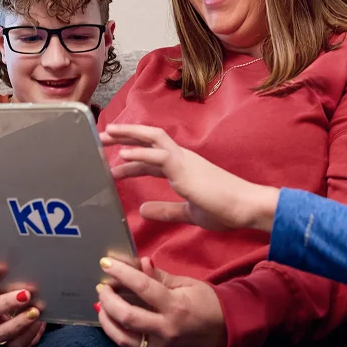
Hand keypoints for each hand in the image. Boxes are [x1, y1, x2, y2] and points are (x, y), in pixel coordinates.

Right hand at [0, 270, 45, 346]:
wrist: (19, 314)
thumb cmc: (12, 290)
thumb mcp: (9, 280)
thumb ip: (12, 270)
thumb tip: (26, 250)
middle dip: (6, 303)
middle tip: (25, 294)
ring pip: (1, 332)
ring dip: (19, 322)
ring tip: (35, 311)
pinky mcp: (8, 344)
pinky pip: (16, 343)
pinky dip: (29, 333)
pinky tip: (40, 323)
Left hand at [96, 256, 225, 346]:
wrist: (227, 331)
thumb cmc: (208, 302)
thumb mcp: (187, 284)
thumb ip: (160, 276)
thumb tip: (140, 263)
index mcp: (176, 305)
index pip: (142, 287)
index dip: (122, 273)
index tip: (106, 263)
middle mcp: (166, 327)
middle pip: (126, 316)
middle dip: (108, 299)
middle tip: (102, 285)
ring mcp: (160, 344)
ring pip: (122, 336)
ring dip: (106, 318)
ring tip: (101, 303)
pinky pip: (130, 345)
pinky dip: (116, 331)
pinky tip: (110, 319)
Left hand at [100, 124, 279, 231]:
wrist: (246, 208)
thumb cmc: (224, 209)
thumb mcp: (188, 212)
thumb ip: (166, 210)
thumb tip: (142, 210)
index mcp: (184, 168)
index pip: (153, 159)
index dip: (132, 160)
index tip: (112, 164)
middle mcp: (182, 158)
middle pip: (149, 139)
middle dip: (124, 136)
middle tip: (101, 137)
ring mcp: (184, 161)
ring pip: (152, 138)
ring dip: (128, 135)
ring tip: (106, 134)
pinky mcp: (185, 169)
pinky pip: (159, 155)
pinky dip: (140, 152)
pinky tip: (123, 153)